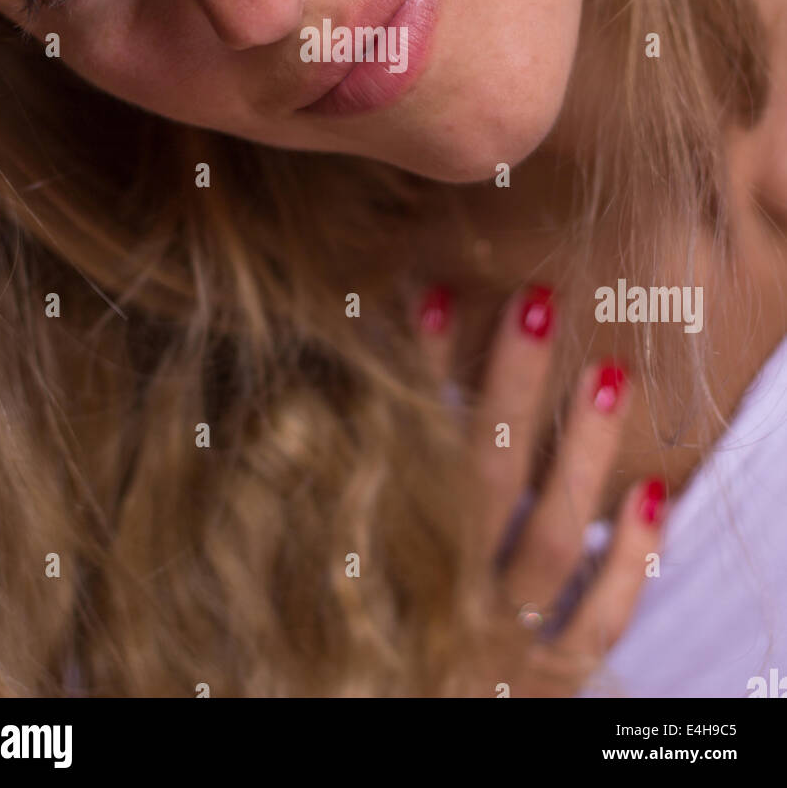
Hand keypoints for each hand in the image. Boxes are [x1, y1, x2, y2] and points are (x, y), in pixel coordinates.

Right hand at [418, 283, 665, 696]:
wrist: (403, 724)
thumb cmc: (379, 619)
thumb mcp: (363, 552)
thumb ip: (378, 473)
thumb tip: (382, 343)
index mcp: (390, 555)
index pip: (407, 447)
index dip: (423, 369)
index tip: (440, 296)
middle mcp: (444, 598)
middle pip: (482, 482)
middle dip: (511, 390)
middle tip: (538, 307)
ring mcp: (498, 644)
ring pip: (550, 545)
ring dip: (580, 455)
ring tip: (608, 376)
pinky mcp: (546, 684)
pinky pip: (597, 624)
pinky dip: (631, 561)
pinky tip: (655, 493)